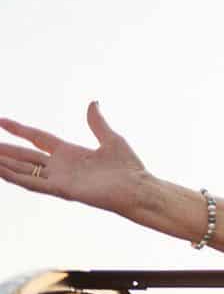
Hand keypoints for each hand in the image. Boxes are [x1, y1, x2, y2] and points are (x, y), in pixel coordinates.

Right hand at [0, 101, 149, 214]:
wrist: (138, 188)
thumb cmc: (129, 168)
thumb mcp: (111, 138)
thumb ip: (97, 123)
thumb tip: (93, 103)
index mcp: (70, 153)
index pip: (38, 139)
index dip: (19, 130)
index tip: (1, 120)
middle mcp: (61, 166)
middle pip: (25, 156)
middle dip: (4, 150)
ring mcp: (60, 179)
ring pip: (23, 170)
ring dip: (4, 164)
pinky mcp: (62, 190)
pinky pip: (32, 183)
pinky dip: (14, 177)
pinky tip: (0, 170)